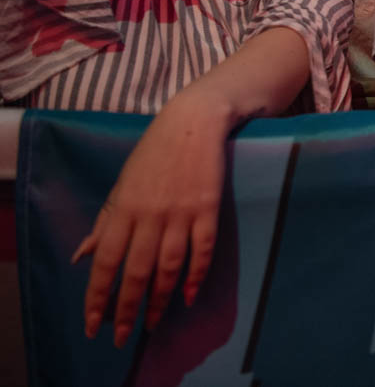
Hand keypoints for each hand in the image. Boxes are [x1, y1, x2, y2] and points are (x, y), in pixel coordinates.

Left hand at [72, 98, 229, 346]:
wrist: (194, 123)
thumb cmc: (154, 153)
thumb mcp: (122, 185)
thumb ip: (104, 222)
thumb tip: (81, 257)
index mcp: (124, 209)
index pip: (106, 262)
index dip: (98, 296)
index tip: (94, 324)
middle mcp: (150, 215)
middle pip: (136, 271)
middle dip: (128, 308)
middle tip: (124, 337)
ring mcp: (181, 213)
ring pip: (168, 265)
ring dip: (160, 298)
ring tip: (153, 324)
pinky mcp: (208, 208)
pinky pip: (202, 249)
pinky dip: (196, 274)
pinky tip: (188, 295)